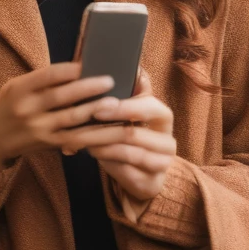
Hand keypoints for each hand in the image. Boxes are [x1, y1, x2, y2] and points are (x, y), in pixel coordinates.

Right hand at [0, 60, 126, 173]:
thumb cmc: (3, 108)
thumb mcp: (13, 87)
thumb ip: (39, 81)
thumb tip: (75, 69)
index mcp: (18, 89)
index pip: (46, 75)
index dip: (68, 70)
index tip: (87, 63)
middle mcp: (27, 109)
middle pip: (62, 96)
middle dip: (88, 88)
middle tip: (110, 80)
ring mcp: (37, 129)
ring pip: (71, 119)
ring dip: (95, 111)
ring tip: (115, 103)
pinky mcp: (47, 144)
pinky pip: (74, 139)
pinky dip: (92, 134)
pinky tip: (107, 129)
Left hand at [83, 66, 176, 209]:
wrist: (143, 173)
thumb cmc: (132, 134)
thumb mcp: (130, 111)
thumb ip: (128, 91)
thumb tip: (125, 67)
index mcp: (163, 116)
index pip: (148, 105)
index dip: (122, 106)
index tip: (98, 105)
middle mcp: (168, 140)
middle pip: (134, 132)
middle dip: (104, 128)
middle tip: (83, 124)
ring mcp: (162, 163)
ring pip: (127, 152)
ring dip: (100, 144)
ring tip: (81, 138)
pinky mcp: (152, 182)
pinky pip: (125, 169)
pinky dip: (106, 159)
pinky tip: (91, 152)